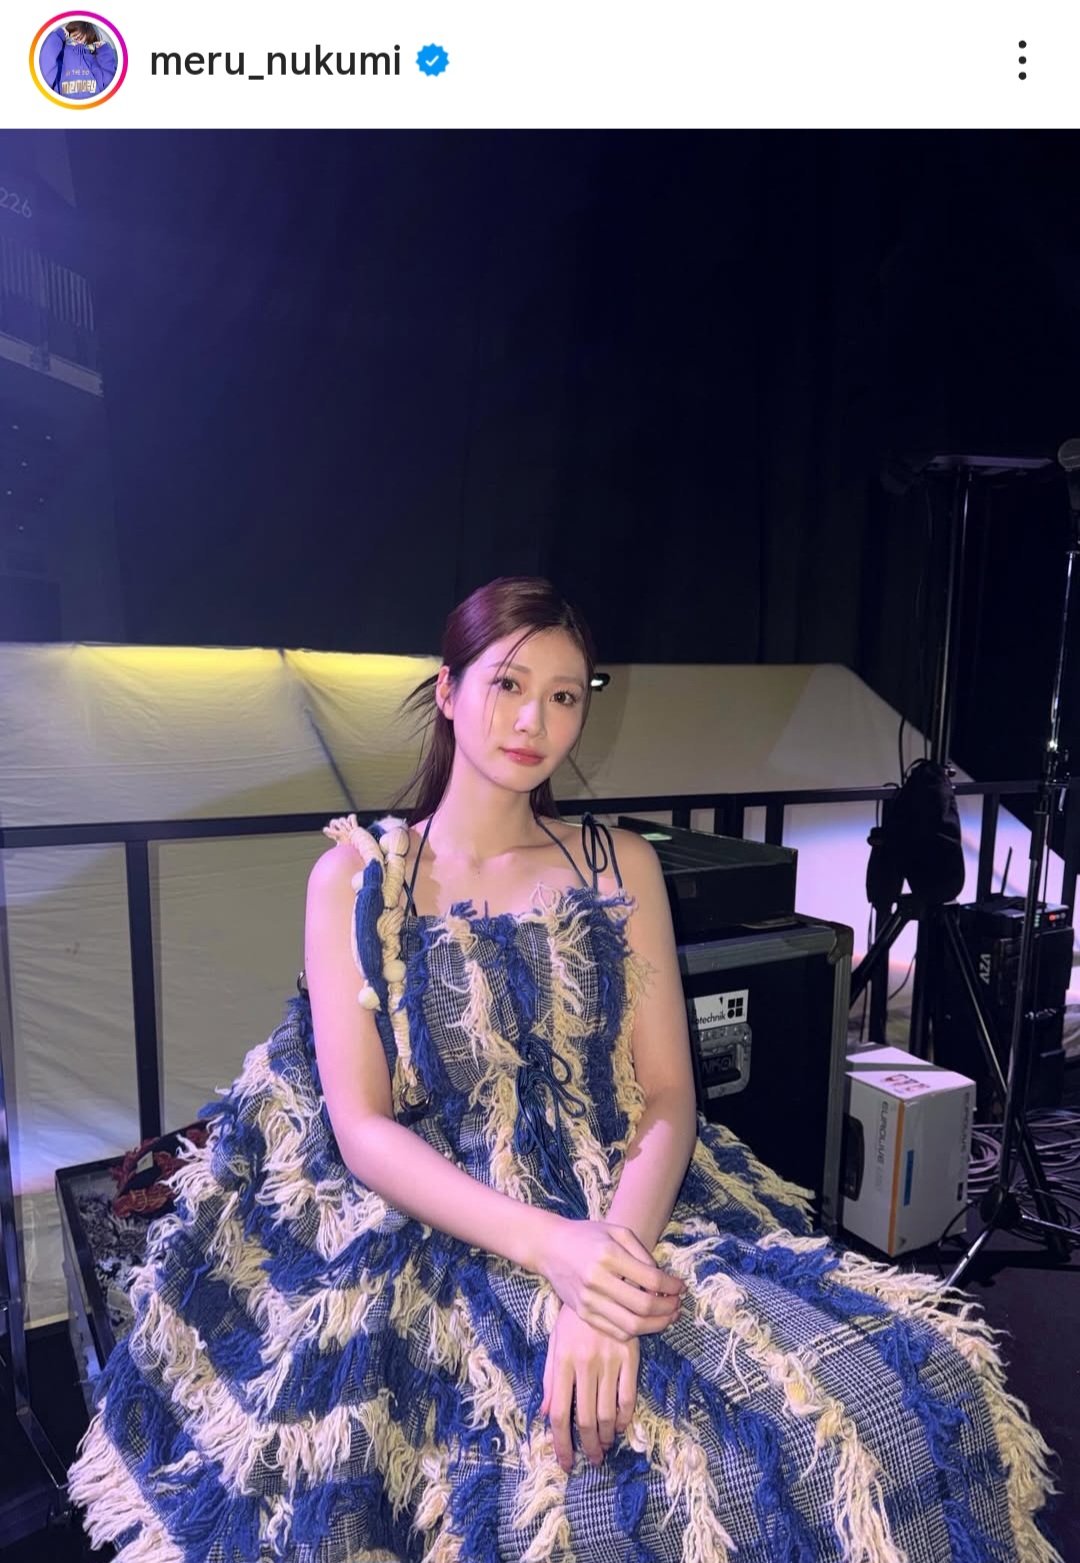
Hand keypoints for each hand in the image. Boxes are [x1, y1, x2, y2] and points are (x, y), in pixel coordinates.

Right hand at [536, 1217, 684, 1341]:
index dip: (672, 1286)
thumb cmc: (588, 1236)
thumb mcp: (617, 1232)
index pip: (651, 1279)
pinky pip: (616, 1331)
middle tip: (677, 1305)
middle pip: (643, 1306)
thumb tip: (661, 1280)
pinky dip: (636, 1331)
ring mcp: (588, 1300)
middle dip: (668, 1309)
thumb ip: (641, 1253)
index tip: (681, 1287)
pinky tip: (646, 1322)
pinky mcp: (583, 1314)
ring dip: (656, 1325)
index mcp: (608, 1255)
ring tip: (668, 1317)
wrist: (551, 1248)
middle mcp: (597, 1280)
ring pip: (631, 1325)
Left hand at [540, 1302, 639, 1472]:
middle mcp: (585, 1363)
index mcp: (562, 1361)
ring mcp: (609, 1359)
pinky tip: (620, 1426)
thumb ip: (549, 1379)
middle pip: (586, 1418)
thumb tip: (545, 1415)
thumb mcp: (555, 1344)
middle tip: (591, 1460)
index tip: (565, 1462)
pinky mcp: (630, 1354)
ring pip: (608, 1412)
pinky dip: (625, 1417)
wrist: (600, 1282)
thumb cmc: (572, 1318)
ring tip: (604, 1446)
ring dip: (606, 1436)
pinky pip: (628, 1395)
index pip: (561, 1414)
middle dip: (588, 1446)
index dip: (562, 1443)